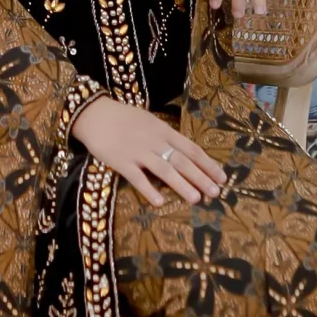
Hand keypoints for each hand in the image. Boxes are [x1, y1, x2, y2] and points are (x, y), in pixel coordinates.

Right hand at [69, 94, 227, 207]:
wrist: (94, 114)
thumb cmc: (123, 118)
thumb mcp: (149, 121)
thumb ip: (166, 137)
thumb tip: (186, 154)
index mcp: (163, 130)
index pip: (191, 149)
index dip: (207, 164)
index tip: (222, 177)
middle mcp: (154, 141)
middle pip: (181, 161)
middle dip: (200, 177)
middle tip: (215, 192)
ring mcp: (137, 151)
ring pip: (164, 169)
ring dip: (181, 185)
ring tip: (196, 199)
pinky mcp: (121, 161)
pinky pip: (137, 178)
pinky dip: (149, 190)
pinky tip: (160, 202)